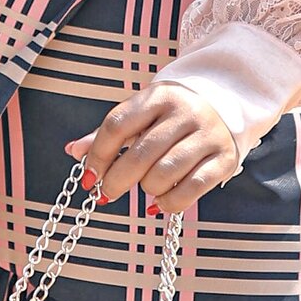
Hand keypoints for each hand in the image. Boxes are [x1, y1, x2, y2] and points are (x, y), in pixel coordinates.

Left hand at [70, 81, 239, 216]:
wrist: (225, 103)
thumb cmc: (172, 115)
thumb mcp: (142, 114)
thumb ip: (108, 133)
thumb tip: (74, 151)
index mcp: (158, 96)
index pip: (117, 126)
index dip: (97, 155)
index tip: (88, 178)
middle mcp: (184, 112)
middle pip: (139, 155)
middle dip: (116, 181)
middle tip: (107, 192)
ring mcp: (207, 135)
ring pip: (163, 175)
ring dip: (146, 189)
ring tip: (145, 186)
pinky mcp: (223, 158)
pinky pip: (190, 191)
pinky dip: (169, 203)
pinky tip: (160, 202)